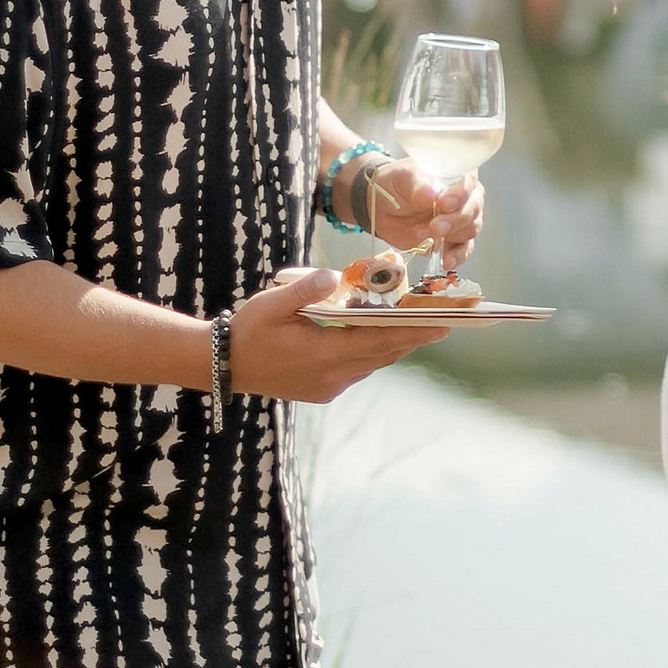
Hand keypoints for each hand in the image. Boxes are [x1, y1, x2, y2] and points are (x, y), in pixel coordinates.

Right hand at [224, 261, 446, 403]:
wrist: (224, 365)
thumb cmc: (249, 329)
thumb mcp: (273, 302)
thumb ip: (306, 289)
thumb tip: (333, 277)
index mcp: (325, 353)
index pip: (381, 340)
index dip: (415, 332)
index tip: (444, 324)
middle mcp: (333, 375)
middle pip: (384, 353)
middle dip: (413, 336)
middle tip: (444, 319)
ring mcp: (329, 386)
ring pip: (373, 363)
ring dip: (394, 344)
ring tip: (417, 324)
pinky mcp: (322, 390)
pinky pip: (357, 370)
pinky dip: (372, 352)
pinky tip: (377, 336)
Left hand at [367, 154, 483, 269]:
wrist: (381, 206)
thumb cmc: (396, 184)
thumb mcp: (403, 177)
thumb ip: (418, 185)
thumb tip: (431, 195)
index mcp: (456, 174)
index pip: (468, 182)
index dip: (460, 193)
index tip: (444, 203)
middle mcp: (464, 196)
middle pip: (473, 208)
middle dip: (456, 219)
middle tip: (435, 226)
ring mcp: (460, 219)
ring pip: (471, 228)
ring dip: (452, 236)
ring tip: (428, 236)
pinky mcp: (453, 240)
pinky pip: (464, 249)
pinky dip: (457, 256)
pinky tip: (447, 260)